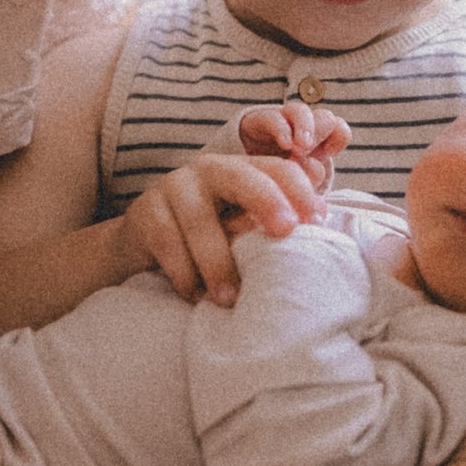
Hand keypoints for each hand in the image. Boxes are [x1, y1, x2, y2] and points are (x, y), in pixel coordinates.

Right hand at [118, 153, 326, 305]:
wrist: (143, 244)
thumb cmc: (207, 239)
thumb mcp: (241, 226)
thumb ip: (272, 221)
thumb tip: (322, 218)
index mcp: (241, 170)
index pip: (276, 168)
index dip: (300, 190)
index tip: (319, 220)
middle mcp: (209, 170)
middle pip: (241, 176)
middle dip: (266, 199)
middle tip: (286, 230)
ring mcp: (174, 187)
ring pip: (200, 219)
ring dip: (217, 261)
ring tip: (230, 298)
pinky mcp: (145, 212)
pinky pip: (167, 242)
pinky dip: (183, 273)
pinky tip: (195, 295)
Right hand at [236, 101, 349, 189]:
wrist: (240, 169)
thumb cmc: (278, 177)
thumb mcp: (299, 180)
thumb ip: (310, 176)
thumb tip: (316, 168)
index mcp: (318, 140)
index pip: (339, 129)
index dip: (337, 139)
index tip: (327, 154)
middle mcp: (302, 127)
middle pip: (323, 116)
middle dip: (322, 131)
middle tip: (312, 151)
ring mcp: (282, 121)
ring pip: (300, 111)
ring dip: (305, 127)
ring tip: (302, 148)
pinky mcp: (261, 121)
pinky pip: (273, 118)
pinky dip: (282, 129)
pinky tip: (285, 144)